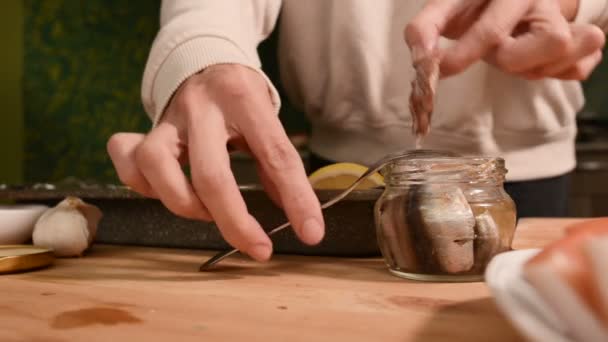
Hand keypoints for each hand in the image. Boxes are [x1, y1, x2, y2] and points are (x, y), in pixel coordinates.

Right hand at [107, 65, 323, 260]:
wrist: (205, 61)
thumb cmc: (241, 98)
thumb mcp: (268, 120)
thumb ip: (278, 165)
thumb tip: (298, 217)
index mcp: (244, 100)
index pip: (275, 155)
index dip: (296, 199)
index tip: (310, 233)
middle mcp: (202, 107)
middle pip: (211, 174)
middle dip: (235, 222)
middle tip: (258, 247)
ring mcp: (168, 118)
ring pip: (154, 165)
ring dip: (183, 203)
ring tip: (208, 211)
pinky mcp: (146, 129)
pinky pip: (128, 159)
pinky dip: (141, 185)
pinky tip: (166, 191)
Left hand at [406, 0, 604, 79]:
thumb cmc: (477, 5)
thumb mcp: (447, 7)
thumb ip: (425, 28)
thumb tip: (420, 59)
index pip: (493, 29)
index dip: (465, 54)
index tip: (443, 69)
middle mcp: (546, 3)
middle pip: (554, 42)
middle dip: (514, 60)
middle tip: (499, 54)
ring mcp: (568, 20)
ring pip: (568, 56)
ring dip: (534, 68)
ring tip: (516, 56)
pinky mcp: (580, 42)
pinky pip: (579, 69)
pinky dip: (555, 73)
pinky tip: (534, 62)